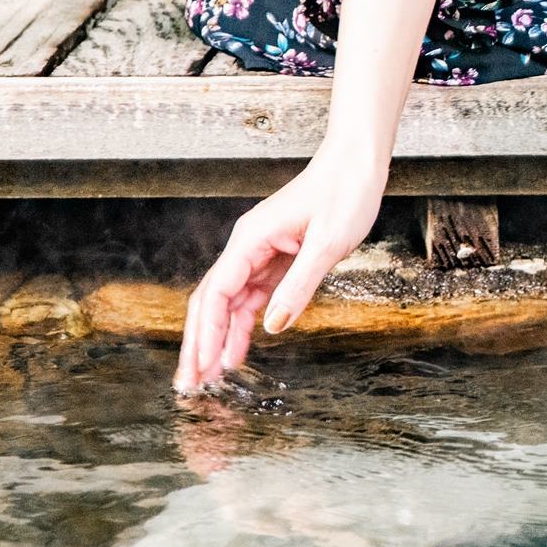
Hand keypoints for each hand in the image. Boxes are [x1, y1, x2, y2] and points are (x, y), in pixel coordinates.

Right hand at [173, 144, 388, 392]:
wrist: (357, 163)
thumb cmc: (346, 192)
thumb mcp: (328, 243)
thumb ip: (299, 285)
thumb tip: (273, 327)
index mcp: (251, 240)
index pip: (217, 294)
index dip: (206, 333)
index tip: (202, 365)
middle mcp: (247, 246)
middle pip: (212, 302)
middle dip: (198, 343)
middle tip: (189, 383)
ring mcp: (260, 252)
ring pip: (230, 303)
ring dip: (218, 338)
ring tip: (209, 376)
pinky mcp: (277, 257)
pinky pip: (252, 296)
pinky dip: (243, 323)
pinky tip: (237, 348)